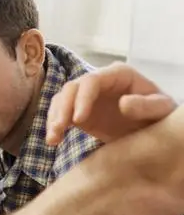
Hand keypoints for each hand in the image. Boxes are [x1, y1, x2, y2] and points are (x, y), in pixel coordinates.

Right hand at [47, 62, 175, 145]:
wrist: (151, 130)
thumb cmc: (160, 117)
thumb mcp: (161, 110)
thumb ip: (146, 106)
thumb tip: (123, 103)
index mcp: (119, 74)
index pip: (92, 80)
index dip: (82, 98)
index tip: (79, 120)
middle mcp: (99, 81)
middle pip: (72, 88)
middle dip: (62, 109)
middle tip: (59, 129)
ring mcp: (87, 96)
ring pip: (62, 100)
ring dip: (54, 118)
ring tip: (53, 139)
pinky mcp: (78, 111)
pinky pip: (60, 113)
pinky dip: (53, 125)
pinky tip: (53, 140)